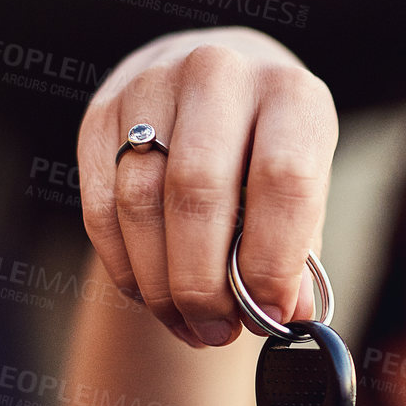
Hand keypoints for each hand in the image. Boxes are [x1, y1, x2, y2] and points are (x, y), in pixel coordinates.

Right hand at [76, 26, 337, 346]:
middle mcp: (218, 74)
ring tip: (190, 325)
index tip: (268, 315)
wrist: (216, 88)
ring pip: (140, 203)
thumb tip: (286, 313)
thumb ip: (298, 249)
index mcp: (289, 92)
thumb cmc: (270, 150)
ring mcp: (151, 86)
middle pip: (197, 192)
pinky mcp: (100, 115)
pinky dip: (126, 267)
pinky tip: (153, 296)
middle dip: (205, 282)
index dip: (272, 260)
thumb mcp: (305, 187)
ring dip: (163, 284)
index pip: (281, 180)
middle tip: (218, 331)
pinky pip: (101, 208)